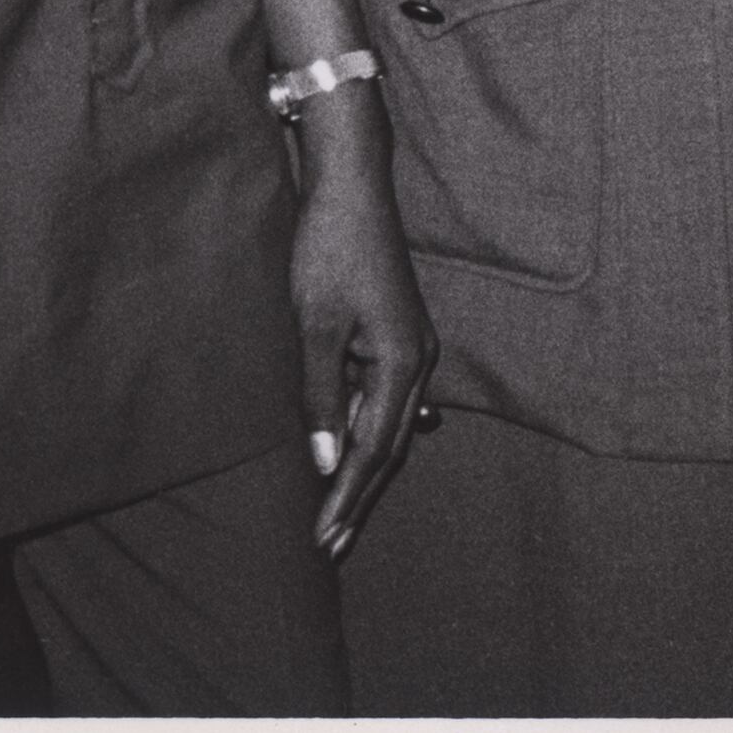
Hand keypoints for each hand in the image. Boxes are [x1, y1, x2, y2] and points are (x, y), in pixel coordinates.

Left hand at [288, 106, 435, 560]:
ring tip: (335, 512)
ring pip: (388, 423)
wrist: (350, 187)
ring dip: (361, 466)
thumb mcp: (314, 326)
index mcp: (402, 361)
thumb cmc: (328, 251)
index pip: (373, 448)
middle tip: (330, 545)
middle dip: (358, 495)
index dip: (346, 495)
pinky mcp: (397, 333)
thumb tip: (324, 461)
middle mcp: (418, 359)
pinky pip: (385, 398)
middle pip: (390, 444)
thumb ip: (319, 396)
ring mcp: (411, 345)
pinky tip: (356, 448)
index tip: (323, 538)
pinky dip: (367, 429)